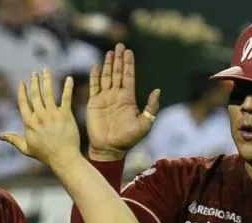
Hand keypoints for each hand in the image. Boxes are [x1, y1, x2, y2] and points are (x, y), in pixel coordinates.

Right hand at [0, 69, 80, 168]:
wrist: (63, 158)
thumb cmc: (45, 154)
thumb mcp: (26, 148)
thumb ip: (13, 139)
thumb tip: (0, 136)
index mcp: (29, 122)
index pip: (23, 103)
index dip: (22, 92)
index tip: (22, 83)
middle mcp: (40, 116)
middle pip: (35, 95)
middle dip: (34, 82)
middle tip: (34, 73)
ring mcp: (53, 114)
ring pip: (48, 93)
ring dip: (46, 80)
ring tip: (46, 70)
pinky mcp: (65, 115)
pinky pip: (66, 97)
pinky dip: (68, 87)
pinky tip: (69, 78)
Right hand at [86, 43, 159, 159]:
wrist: (109, 148)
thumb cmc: (128, 139)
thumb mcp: (144, 123)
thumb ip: (151, 107)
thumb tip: (157, 90)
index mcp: (128, 98)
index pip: (129, 76)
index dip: (129, 64)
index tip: (129, 51)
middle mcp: (116, 95)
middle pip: (118, 73)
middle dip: (119, 59)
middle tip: (119, 45)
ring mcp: (105, 98)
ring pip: (106, 77)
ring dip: (108, 64)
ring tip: (110, 52)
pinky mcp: (94, 103)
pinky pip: (94, 87)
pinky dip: (94, 76)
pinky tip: (95, 67)